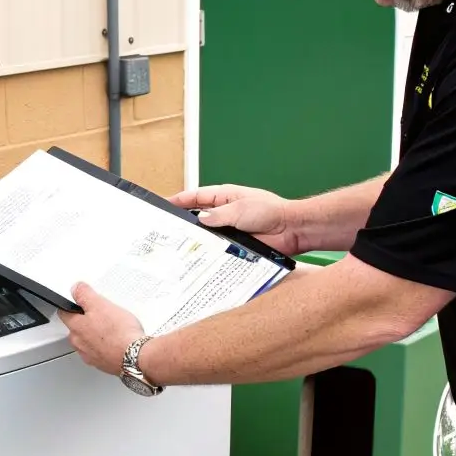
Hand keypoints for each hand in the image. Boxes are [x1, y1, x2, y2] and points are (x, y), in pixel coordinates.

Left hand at [59, 283, 144, 376]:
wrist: (135, 357)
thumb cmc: (119, 333)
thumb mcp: (100, 305)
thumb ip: (84, 295)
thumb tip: (76, 289)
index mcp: (76, 328)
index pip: (64, 313)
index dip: (70, 305)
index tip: (77, 302)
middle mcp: (80, 344)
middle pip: (77, 328)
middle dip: (86, 321)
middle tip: (101, 314)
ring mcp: (91, 356)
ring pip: (89, 341)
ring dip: (97, 335)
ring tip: (113, 328)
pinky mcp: (103, 364)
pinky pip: (101, 352)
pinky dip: (107, 346)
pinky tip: (118, 341)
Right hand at [167, 184, 303, 255]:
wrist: (291, 230)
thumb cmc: (270, 212)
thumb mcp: (239, 209)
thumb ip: (217, 216)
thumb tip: (200, 220)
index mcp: (226, 197)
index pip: (197, 197)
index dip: (180, 200)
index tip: (164, 204)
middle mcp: (226, 213)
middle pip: (199, 216)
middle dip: (184, 222)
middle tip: (166, 229)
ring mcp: (231, 230)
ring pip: (208, 235)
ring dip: (197, 240)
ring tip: (177, 246)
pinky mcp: (237, 246)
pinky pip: (219, 249)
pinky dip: (211, 253)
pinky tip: (200, 258)